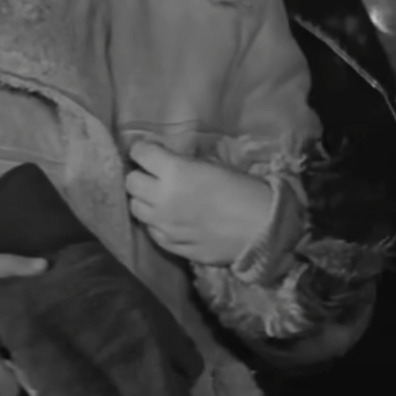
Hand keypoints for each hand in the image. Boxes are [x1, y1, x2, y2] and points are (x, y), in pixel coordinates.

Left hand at [126, 142, 274, 265]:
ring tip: (159, 199)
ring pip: (135, 208)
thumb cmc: (247, 190)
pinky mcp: (171, 245)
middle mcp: (161, 198)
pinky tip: (171, 220)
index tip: (151, 150)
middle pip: (131, 182)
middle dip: (140, 175)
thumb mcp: (216, 166)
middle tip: (154, 175)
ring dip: (144, 200)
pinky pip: (151, 231)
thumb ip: (187, 165)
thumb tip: (172, 161)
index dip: (143, 150)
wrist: (264, 229)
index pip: (140, 154)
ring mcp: (164, 225)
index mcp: (175, 171)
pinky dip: (156, 223)